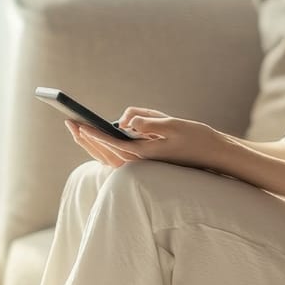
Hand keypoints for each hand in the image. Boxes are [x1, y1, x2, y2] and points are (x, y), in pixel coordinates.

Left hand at [64, 107, 225, 172]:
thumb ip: (148, 121)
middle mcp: (142, 162)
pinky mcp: (148, 161)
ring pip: (111, 155)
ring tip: (77, 128)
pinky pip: (120, 156)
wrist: (214, 153)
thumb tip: (124, 120)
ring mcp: (144, 164)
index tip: (80, 126)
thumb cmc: (195, 136)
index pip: (114, 144)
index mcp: (146, 154)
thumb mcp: (173, 123)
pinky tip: (97, 137)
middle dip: (87, 138)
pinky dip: (106, 147)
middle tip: (70, 122)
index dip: (95, 135)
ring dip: (93, 143)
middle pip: (107, 152)